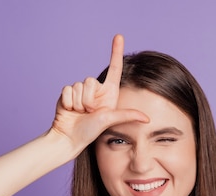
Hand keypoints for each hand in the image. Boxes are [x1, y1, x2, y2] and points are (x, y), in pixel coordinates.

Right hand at [50, 34, 148, 154]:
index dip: (116, 52)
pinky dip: (68, 102)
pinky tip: (70, 110)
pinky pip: (67, 89)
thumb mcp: (110, 120)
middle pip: (90, 81)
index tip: (119, 36)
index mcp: (108, 93)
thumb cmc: (90, 131)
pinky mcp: (67, 92)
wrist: (69, 138)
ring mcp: (81, 91)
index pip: (114, 68)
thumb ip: (127, 115)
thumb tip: (148, 119)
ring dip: (78, 103)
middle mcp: (95, 90)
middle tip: (89, 112)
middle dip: (88, 100)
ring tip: (80, 113)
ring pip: (78, 85)